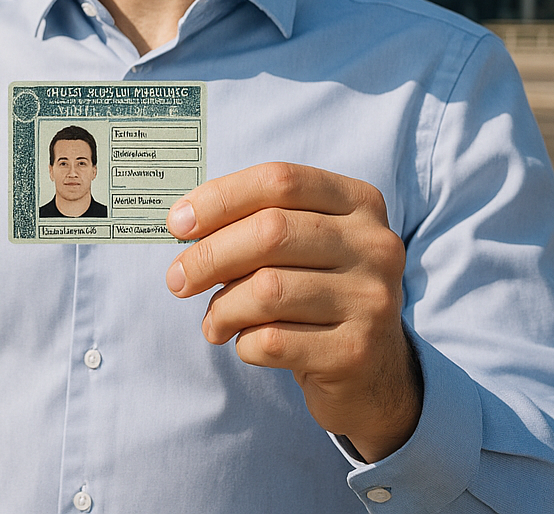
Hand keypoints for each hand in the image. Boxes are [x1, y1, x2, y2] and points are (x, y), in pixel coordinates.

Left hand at [164, 162, 421, 461]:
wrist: (374, 373)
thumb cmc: (317, 294)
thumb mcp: (302, 246)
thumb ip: (255, 222)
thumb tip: (183, 223)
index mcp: (359, 203)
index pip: (279, 181)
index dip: (219, 198)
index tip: (177, 223)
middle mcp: (375, 246)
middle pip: (270, 231)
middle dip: (207, 256)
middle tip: (177, 279)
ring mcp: (371, 300)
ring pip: (267, 290)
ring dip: (222, 308)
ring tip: (214, 321)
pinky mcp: (356, 352)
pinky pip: (273, 341)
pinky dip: (243, 342)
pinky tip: (245, 343)